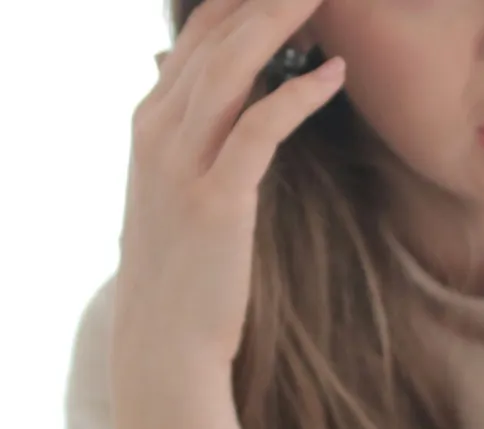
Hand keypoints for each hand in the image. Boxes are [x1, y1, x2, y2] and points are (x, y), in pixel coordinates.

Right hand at [112, 0, 343, 428]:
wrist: (163, 341)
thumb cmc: (184, 268)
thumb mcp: (176, 189)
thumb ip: (191, 133)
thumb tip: (208, 92)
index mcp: (149, 120)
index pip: (197, 33)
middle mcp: (157, 129)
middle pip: (215, 36)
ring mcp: (181, 163)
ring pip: (231, 68)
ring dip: (279, 21)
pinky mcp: (217, 199)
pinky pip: (259, 128)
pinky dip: (297, 94)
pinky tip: (334, 72)